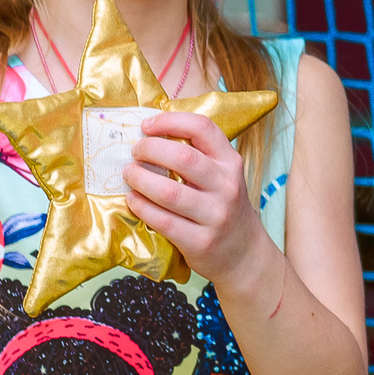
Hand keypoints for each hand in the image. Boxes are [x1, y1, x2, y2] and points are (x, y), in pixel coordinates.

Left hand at [126, 110, 270, 287]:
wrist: (244, 253)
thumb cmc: (224, 207)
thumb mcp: (223, 176)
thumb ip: (199, 156)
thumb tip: (152, 133)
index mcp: (230, 162)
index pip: (202, 128)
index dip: (170, 121)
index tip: (146, 125)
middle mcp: (227, 186)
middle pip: (183, 158)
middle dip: (150, 150)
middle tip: (135, 153)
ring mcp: (216, 215)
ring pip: (169, 192)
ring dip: (140, 179)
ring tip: (129, 174)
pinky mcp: (200, 241)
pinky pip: (163, 221)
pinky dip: (142, 207)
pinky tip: (133, 200)